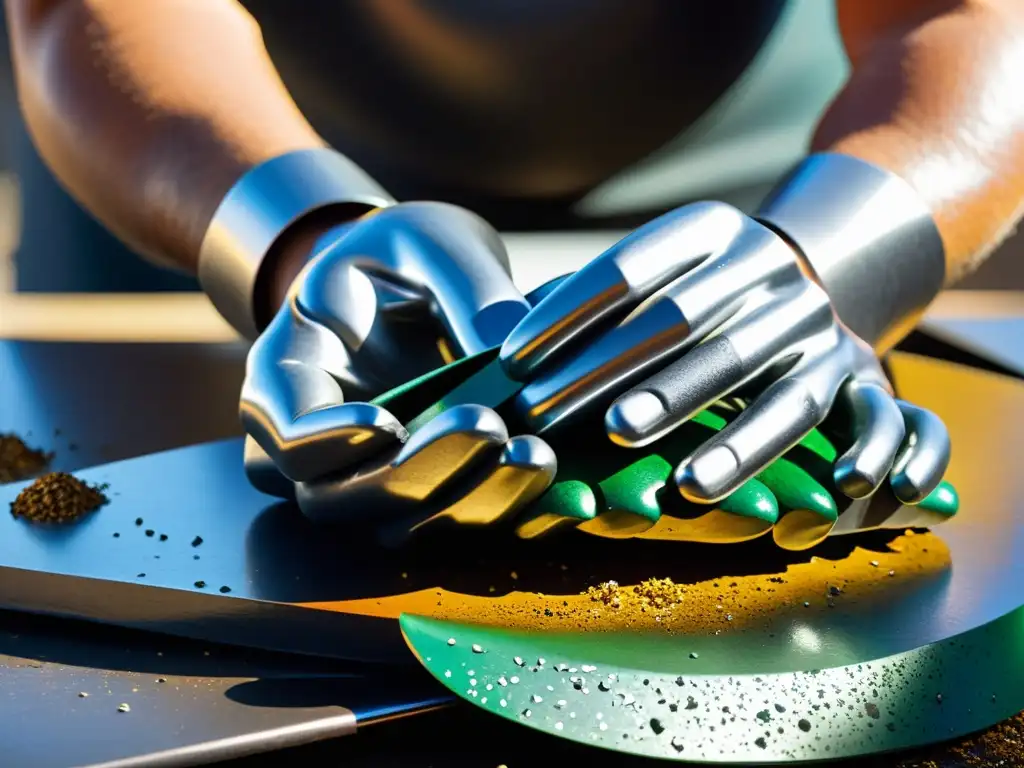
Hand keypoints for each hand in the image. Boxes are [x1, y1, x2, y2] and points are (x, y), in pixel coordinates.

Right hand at [240, 202, 556, 523]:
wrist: (421, 283)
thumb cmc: (408, 253)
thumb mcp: (431, 241)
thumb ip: (466, 288)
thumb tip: (510, 352)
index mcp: (291, 372)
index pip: (285, 431)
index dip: (326, 441)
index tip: (386, 422)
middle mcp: (319, 442)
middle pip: (336, 496)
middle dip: (414, 474)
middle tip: (488, 430)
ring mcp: (369, 477)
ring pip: (396, 525)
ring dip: (467, 503)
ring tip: (536, 457)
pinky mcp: (428, 492)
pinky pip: (456, 523)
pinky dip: (510, 516)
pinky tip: (567, 494)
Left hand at [499, 201, 950, 506]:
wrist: (806, 296)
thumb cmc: (695, 299)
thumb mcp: (659, 277)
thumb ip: (590, 300)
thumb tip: (496, 337)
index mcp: (711, 227)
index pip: (629, 265)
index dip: (566, 312)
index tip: (510, 362)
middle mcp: (765, 259)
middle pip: (675, 313)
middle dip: (602, 365)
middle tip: (541, 411)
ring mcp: (806, 312)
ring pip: (735, 360)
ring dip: (672, 400)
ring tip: (615, 436)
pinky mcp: (839, 369)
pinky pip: (792, 413)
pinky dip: (747, 449)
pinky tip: (692, 486)